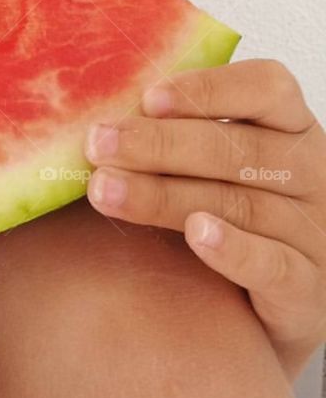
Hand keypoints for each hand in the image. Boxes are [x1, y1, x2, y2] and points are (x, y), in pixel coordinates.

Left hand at [82, 59, 325, 376]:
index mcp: (290, 126)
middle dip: (160, 144)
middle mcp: (312, 172)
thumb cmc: (223, 212)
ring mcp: (315, 232)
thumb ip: (171, 130)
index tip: (148, 98)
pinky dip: (234, 248)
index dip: (208, 89)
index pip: (267, 88)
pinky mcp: (310, 291)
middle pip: (237, 148)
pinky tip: (195, 233)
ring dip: (165, 195)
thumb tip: (95, 112)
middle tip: (98, 144)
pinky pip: (275, 265)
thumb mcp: (210, 162)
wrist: (262, 308)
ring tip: (104, 190)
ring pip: (240, 203)